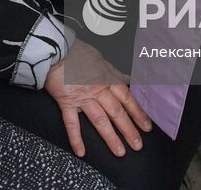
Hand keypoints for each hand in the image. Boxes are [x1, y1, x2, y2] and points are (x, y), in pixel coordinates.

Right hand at [44, 40, 151, 156]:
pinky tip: (81, 152)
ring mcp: (82, 97)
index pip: (127, 98)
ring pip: (100, 120)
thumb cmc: (76, 52)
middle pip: (117, 112)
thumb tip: (126, 78)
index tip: (146, 126)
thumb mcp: (100, 59)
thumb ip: (113, 72)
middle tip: (137, 145)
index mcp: (107, 78)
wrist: (54, 49)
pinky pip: (72, 123)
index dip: (138, 113)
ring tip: (119, 151)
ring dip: (111, 138)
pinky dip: (76, 139)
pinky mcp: (66, 102)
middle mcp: (97, 89)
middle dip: (129, 130)